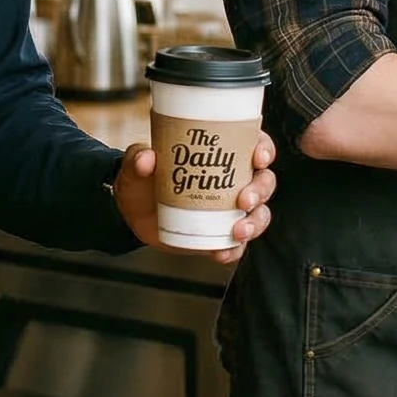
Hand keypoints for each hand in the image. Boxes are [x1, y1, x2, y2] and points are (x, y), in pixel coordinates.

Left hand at [112, 135, 275, 263]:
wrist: (132, 214)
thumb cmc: (141, 180)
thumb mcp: (136, 165)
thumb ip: (138, 159)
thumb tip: (146, 159)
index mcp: (221, 153)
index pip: (253, 144)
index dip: (264, 148)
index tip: (259, 156)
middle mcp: (233, 180)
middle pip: (264, 181)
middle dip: (261, 190)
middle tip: (244, 200)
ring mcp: (230, 210)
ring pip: (259, 214)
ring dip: (256, 223)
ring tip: (237, 231)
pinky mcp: (221, 235)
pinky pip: (238, 245)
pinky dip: (234, 250)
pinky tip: (222, 253)